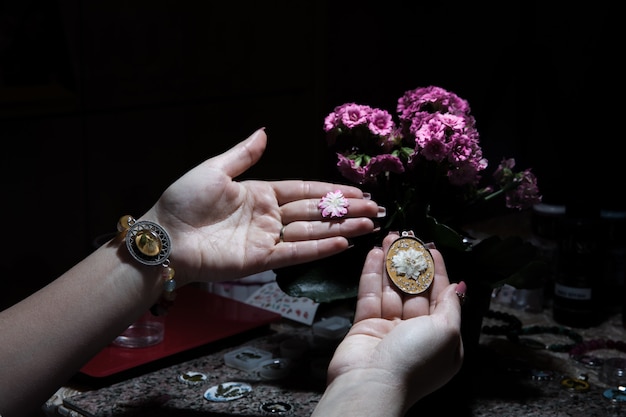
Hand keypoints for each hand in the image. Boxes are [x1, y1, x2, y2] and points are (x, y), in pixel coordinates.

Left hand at [144, 129, 382, 284]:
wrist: (165, 236)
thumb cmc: (185, 201)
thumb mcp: (215, 170)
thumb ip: (244, 155)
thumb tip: (265, 132)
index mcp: (260, 193)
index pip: (303, 190)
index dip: (330, 191)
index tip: (357, 191)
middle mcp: (269, 216)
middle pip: (314, 211)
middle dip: (345, 210)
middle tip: (374, 209)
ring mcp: (267, 238)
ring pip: (311, 231)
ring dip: (340, 228)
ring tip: (368, 225)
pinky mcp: (262, 260)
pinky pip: (295, 251)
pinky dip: (319, 247)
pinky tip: (342, 242)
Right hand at [320, 232, 463, 414]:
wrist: (372, 383)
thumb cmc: (415, 360)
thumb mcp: (446, 332)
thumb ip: (450, 306)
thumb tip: (459, 286)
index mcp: (441, 336)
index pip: (441, 296)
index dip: (437, 271)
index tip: (431, 248)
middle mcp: (416, 331)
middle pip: (415, 290)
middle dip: (411, 263)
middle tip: (407, 237)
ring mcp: (389, 328)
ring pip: (391, 289)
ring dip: (391, 263)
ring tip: (389, 238)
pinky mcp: (365, 325)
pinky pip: (370, 295)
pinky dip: (372, 274)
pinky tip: (374, 254)